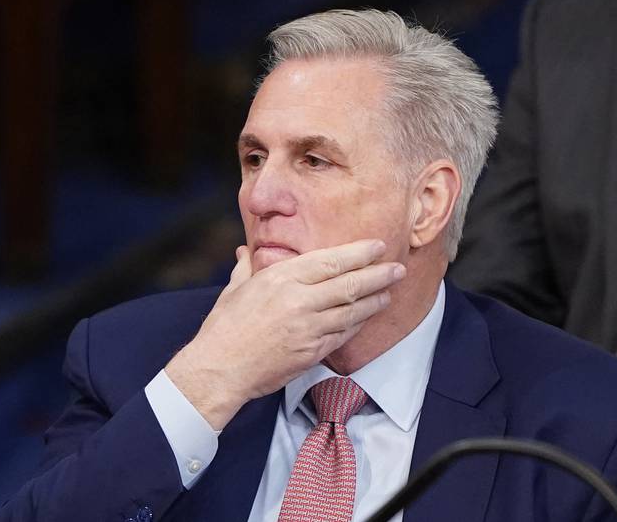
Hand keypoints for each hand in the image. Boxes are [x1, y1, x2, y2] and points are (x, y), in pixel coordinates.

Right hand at [164, 239, 405, 429]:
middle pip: (350, 284)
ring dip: (374, 300)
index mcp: (280, 279)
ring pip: (352, 311)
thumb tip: (246, 252)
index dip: (359, 253)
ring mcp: (308, 328)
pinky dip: (358, 324)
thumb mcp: (234, 290)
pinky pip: (343, 334)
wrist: (219, 369)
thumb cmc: (224, 328)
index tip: (377, 247)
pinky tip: (367, 316)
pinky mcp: (312, 352)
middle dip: (378, 275)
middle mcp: (299, 301)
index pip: (330, 261)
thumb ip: (247, 268)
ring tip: (388, 292)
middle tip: (397, 268)